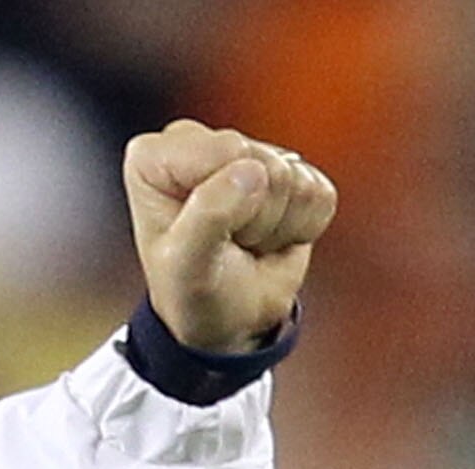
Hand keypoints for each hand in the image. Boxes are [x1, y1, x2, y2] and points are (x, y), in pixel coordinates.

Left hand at [123, 121, 335, 353]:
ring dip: (275, 225)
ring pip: (294, 178)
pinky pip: (320, 193)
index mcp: (154, 157)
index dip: (226, 202)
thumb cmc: (191, 292)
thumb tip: (253, 171)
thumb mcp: (186, 267)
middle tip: (226, 243)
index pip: (224, 150)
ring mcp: (250, 154)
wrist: (227, 319)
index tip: (201, 234)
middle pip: (262, 161)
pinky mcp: (294, 172)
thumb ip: (209, 217)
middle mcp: (199, 143)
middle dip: (252, 216)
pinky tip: (270, 237)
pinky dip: (301, 228)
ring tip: (243, 242)